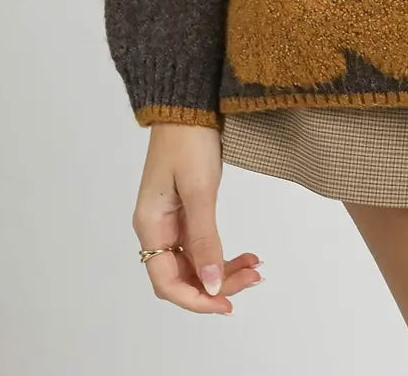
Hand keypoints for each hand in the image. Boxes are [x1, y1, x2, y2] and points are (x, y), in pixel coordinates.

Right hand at [132, 122, 263, 313]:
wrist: (189, 103)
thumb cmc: (189, 141)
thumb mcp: (200, 190)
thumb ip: (205, 240)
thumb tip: (211, 286)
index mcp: (151, 226)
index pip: (167, 283)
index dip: (196, 300)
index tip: (227, 304)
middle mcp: (157, 229)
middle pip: (183, 276)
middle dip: (217, 284)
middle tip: (254, 279)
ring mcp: (171, 220)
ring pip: (196, 262)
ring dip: (223, 270)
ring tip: (256, 268)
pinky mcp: (186, 209)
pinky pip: (202, 244)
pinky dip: (222, 252)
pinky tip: (245, 254)